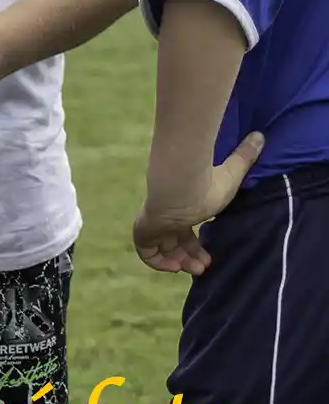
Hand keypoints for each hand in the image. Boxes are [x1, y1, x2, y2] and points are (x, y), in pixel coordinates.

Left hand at [134, 132, 264, 274]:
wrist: (180, 185)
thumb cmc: (205, 183)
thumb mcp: (231, 175)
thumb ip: (243, 158)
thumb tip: (259, 135)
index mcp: (180, 207)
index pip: (182, 232)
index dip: (194, 247)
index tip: (208, 258)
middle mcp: (164, 216)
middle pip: (172, 243)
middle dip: (188, 258)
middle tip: (203, 267)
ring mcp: (152, 223)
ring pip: (159, 250)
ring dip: (177, 263)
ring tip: (194, 269)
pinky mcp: (143, 230)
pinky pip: (146, 253)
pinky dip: (158, 263)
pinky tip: (176, 267)